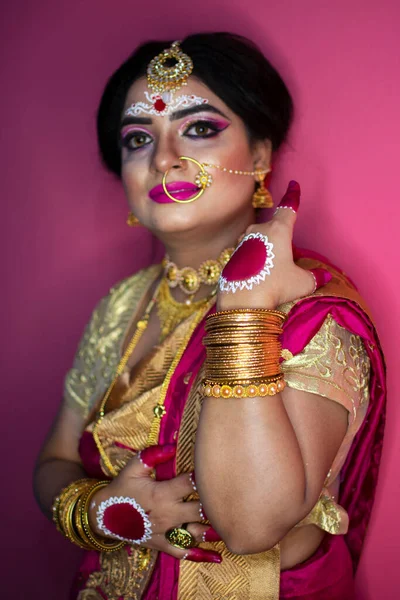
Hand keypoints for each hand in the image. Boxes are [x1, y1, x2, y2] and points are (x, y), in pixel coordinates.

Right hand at [89, 444, 221, 562]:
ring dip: (214, 529)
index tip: (220, 470)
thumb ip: (152, 455)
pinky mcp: (161, 544)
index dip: (206, 476)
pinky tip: (218, 556)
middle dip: (216, 504)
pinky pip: (182, 553)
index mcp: (161, 493)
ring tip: (233, 523)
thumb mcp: (132, 468)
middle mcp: (167, 514)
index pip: (190, 483)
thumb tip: (172, 445)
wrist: (102, 516)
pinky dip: (200, 555)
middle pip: (200, 509)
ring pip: (196, 533)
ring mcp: (165, 531)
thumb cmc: (121, 488)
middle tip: (234, 495)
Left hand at [218, 181, 330, 310]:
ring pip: (258, 241)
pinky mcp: (232, 258)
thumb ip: (314, 277)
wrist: (241, 301)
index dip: (292, 197)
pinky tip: (258, 279)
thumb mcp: (302, 283)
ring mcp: (242, 244)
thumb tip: (324, 276)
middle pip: (273, 228)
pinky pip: (248, 255)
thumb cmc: (274, 286)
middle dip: (281, 237)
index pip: (288, 208)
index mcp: (278, 230)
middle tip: (289, 256)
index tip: (293, 185)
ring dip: (267, 251)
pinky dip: (255, 263)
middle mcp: (258, 232)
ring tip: (273, 272)